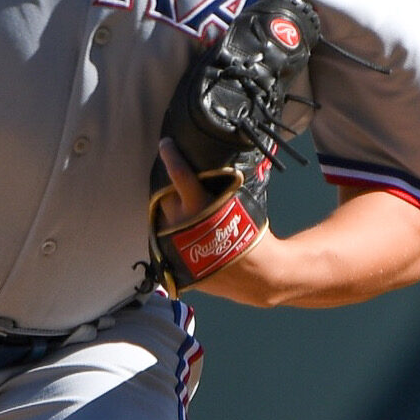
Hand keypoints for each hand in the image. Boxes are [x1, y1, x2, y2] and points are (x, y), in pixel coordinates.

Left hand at [154, 138, 283, 303]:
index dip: (171, 156)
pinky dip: (173, 232)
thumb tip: (214, 169)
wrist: (256, 275)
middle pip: (164, 196)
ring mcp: (174, 244)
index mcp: (199, 207)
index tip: (165, 144)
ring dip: (170, 211)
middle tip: (179, 185)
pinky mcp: (173, 261)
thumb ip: (222, 187)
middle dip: (169, 189)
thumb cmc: (252, 236)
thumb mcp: (241, 204)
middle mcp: (181, 224)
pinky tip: (184, 230)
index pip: (179, 174)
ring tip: (184, 210)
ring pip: (162, 218)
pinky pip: (166, 239)